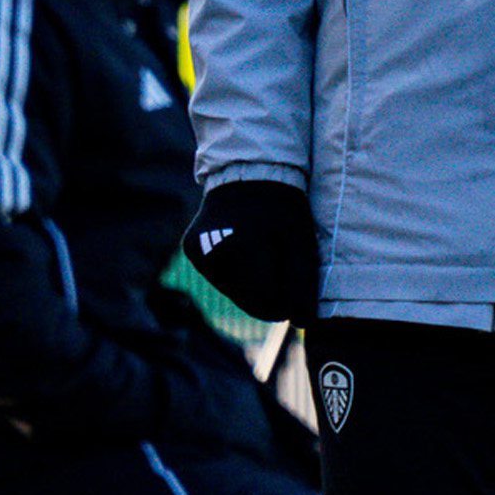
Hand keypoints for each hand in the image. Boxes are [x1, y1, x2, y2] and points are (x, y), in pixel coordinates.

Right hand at [184, 180, 317, 324]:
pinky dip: (238, 272)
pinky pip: (221, 278)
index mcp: (244, 245)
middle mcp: (213, 251)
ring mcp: (197, 252)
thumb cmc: (282, 207)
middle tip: (283, 263)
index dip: (288, 299)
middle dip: (270, 292)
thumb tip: (301, 323)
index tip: (297, 279)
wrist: (248, 171)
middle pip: (249, 302)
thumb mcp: (301, 240)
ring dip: (254, 283)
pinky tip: (246, 248)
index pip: (268, 302)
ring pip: (235, 293)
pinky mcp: (191, 250)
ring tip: (264, 250)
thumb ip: (303, 282)